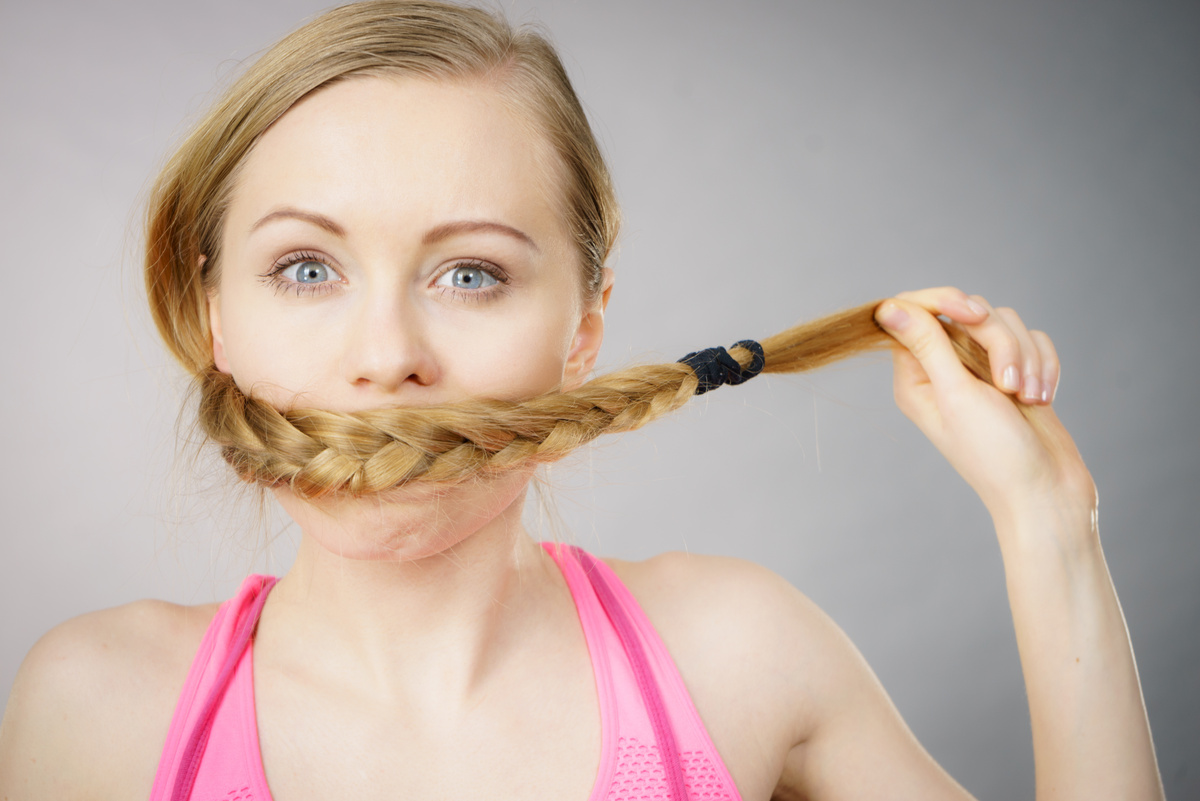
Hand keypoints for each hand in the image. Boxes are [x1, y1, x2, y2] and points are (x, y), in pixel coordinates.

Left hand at [873, 287, 1095, 527]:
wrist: (1047, 490)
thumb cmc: (995, 453)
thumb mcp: (956, 394)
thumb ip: (925, 345)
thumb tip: (885, 307)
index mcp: (915, 376)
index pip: (916, 310)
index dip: (945, 301)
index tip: (974, 316)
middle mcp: (944, 368)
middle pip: (967, 311)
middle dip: (998, 341)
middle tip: (1008, 385)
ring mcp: (981, 370)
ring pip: (1004, 322)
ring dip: (1025, 357)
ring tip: (1028, 397)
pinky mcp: (1016, 371)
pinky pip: (1032, 339)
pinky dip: (1043, 364)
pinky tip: (1043, 397)